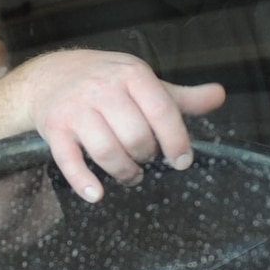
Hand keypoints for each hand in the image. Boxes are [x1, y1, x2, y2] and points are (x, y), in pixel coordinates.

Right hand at [0, 50, 225, 202]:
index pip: (162, 110)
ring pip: (106, 151)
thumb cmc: (106, 81)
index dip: (177, 140)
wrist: (49, 75)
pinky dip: (83, 181)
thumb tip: (220, 95)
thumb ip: (181, 96)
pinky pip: (69, 161)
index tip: (182, 160)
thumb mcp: (144, 82)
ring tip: (132, 175)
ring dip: (124, 171)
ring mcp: (76, 109)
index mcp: (132, 75)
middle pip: (136, 136)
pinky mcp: (54, 129)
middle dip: (147, 155)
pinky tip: (97, 194)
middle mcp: (103, 89)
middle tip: (147, 158)